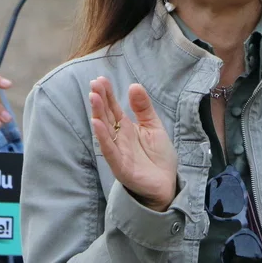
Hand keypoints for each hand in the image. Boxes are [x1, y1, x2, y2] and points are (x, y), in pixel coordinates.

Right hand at [89, 77, 176, 212]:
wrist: (167, 183)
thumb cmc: (158, 156)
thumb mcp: (153, 126)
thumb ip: (143, 108)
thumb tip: (134, 85)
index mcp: (126, 128)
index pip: (113, 108)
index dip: (107, 94)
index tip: (100, 79)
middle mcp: (119, 138)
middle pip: (106, 117)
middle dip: (100, 101)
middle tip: (94, 85)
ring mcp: (118, 152)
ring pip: (105, 131)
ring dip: (98, 115)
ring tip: (94, 98)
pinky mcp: (121, 167)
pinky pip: (110, 151)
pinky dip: (103, 138)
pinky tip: (98, 125)